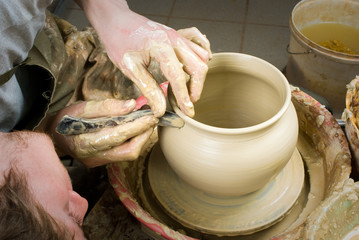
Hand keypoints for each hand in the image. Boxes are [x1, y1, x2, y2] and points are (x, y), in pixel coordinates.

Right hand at [38, 99, 157, 166]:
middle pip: (128, 151)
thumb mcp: (82, 107)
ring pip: (129, 154)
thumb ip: (107, 107)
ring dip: (142, 137)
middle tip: (153, 118)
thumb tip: (132, 105)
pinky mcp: (104, 162)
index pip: (117, 136)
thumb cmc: (67, 119)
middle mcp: (94, 157)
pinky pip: (124, 153)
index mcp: (84, 143)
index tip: (151, 115)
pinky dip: (134, 140)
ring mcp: (100, 162)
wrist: (54, 136)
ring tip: (146, 120)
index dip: (136, 126)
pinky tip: (137, 127)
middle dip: (144, 134)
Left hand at [78, 0, 211, 116]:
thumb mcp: (129, 67)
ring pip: (202, 57)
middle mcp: (174, 39)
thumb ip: (148, 88)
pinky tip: (190, 71)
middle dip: (197, 88)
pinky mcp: (178, 35)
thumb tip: (160, 109)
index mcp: (161, 47)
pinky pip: (198, 47)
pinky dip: (199, 61)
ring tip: (187, 90)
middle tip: (188, 103)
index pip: (179, 77)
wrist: (115, 19)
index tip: (188, 112)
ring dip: (198, 76)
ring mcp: (178, 35)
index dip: (185, 97)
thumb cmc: (119, 40)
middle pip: (198, 66)